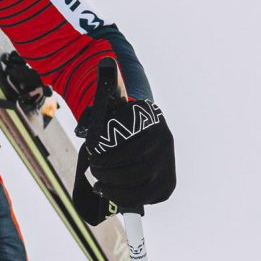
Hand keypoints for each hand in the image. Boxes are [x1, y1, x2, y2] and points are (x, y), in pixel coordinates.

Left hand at [73, 59, 175, 218]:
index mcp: (156, 126)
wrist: (142, 130)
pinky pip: (142, 198)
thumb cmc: (122, 116)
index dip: (108, 157)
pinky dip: (122, 198)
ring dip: (112, 187)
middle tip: (94, 169)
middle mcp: (166, 148)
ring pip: (138, 187)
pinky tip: (107, 190)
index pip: (132, 150)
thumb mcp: (116, 99)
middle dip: (108, 172)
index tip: (92, 156)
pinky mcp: (166, 187)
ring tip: (98, 180)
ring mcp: (168, 169)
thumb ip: (110, 84)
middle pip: (135, 171)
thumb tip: (105, 62)